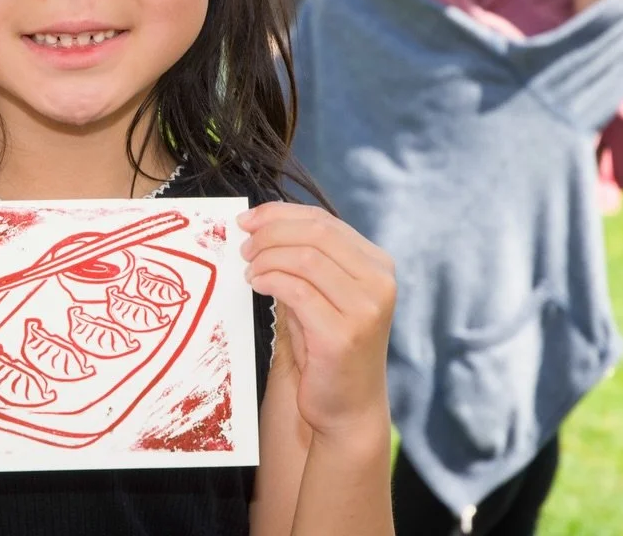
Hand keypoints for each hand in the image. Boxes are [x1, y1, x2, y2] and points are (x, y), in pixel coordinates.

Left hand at [240, 203, 395, 441]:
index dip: (280, 214)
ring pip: (305, 258)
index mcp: (377, 265)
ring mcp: (366, 308)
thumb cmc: (326, 349)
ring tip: (248, 270)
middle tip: (243, 245)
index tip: (246, 220)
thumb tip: (259, 228)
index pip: (324, 220)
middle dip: (270, 232)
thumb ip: (303, 263)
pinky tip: (256, 286)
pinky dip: (270, 280)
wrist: (347, 409)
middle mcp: (380, 282)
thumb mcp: (320, 295)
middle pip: (316, 233)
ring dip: (267, 258)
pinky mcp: (344, 334)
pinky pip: (297, 290)